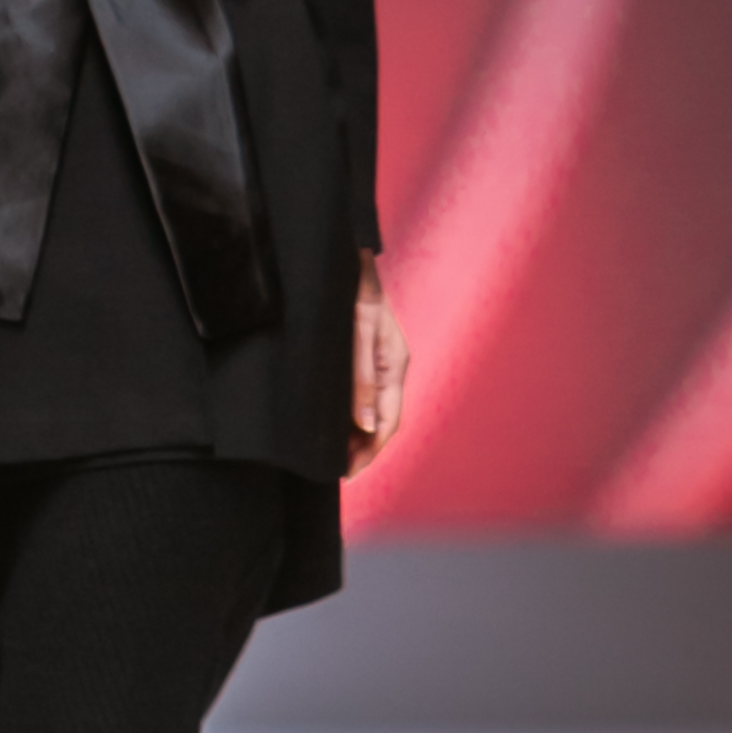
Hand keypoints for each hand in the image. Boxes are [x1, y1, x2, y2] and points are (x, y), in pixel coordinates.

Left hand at [349, 252, 409, 469]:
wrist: (350, 259)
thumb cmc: (353, 292)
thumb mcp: (355, 334)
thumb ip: (361, 380)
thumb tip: (365, 426)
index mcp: (395, 365)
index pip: (388, 423)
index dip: (369, 451)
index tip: (347, 473)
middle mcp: (393, 367)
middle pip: (383, 420)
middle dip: (364, 450)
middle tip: (338, 472)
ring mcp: (383, 361)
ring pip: (375, 410)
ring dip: (358, 435)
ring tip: (335, 456)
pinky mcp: (370, 354)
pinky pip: (367, 394)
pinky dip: (354, 415)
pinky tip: (338, 424)